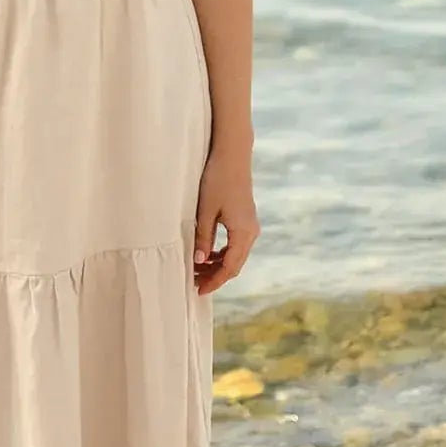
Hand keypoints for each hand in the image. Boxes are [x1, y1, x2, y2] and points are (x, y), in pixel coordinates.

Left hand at [193, 148, 258, 293]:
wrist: (232, 155)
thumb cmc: (217, 180)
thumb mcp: (205, 211)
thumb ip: (203, 237)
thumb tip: (198, 261)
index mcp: (243, 233)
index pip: (229, 267)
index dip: (214, 281)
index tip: (198, 290)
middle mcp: (251, 232)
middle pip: (234, 264)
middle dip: (215, 276)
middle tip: (194, 283)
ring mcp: (250, 225)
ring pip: (235, 255)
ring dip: (218, 265)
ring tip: (197, 269)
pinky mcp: (245, 218)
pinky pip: (235, 244)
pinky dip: (222, 253)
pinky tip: (206, 254)